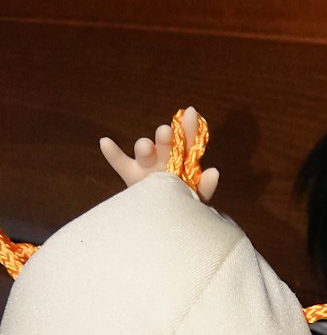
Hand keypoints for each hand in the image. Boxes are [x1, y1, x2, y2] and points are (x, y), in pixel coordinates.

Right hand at [100, 106, 218, 201]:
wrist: (165, 221)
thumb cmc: (184, 204)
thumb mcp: (197, 197)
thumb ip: (205, 186)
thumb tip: (214, 171)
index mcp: (182, 159)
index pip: (188, 141)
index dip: (189, 127)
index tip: (191, 112)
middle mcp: (164, 157)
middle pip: (165, 144)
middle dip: (165, 138)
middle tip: (166, 132)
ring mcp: (146, 165)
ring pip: (143, 151)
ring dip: (143, 146)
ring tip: (145, 146)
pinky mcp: (131, 175)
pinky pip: (119, 162)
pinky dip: (112, 153)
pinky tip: (105, 142)